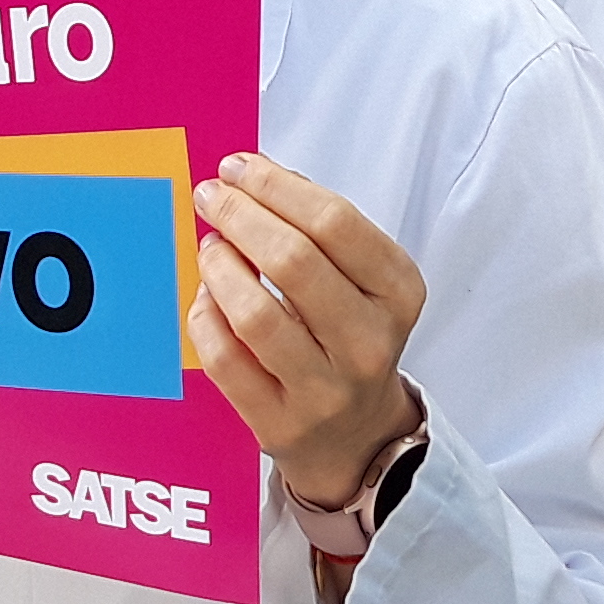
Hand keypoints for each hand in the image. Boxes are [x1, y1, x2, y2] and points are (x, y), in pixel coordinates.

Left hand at [186, 152, 425, 509]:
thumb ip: (319, 228)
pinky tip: (206, 297)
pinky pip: (226, 360)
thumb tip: (254, 178)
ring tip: (210, 246)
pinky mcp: (280, 423)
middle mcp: (369, 343)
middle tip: (210, 196)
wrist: (356, 436)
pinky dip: (205, 318)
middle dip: (241, 215)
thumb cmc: (349, 337)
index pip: (335, 222)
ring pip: (255, 314)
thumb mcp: (363, 280)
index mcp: (398, 293)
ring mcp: (326, 389)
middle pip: (294, 261)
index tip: (239, 168)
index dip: (277, 187)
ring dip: (220, 265)